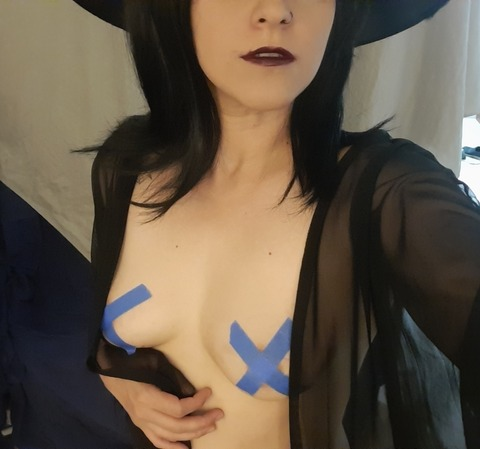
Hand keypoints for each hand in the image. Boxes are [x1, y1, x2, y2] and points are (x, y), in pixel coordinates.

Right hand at [100, 375, 223, 448]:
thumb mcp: (154, 364)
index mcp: (148, 398)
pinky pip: (157, 441)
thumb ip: (172, 378)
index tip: (208, 392)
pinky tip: (186, 447)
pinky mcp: (140, 426)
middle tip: (219, 414)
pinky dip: (172, 446)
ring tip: (210, 426)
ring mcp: (142, 423)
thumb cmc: (135, 363)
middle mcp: (144, 415)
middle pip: (178, 426)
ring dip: (193, 433)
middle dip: (202, 421)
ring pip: (171, 436)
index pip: (178, 408)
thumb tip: (192, 390)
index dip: (197, 402)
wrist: (112, 372)